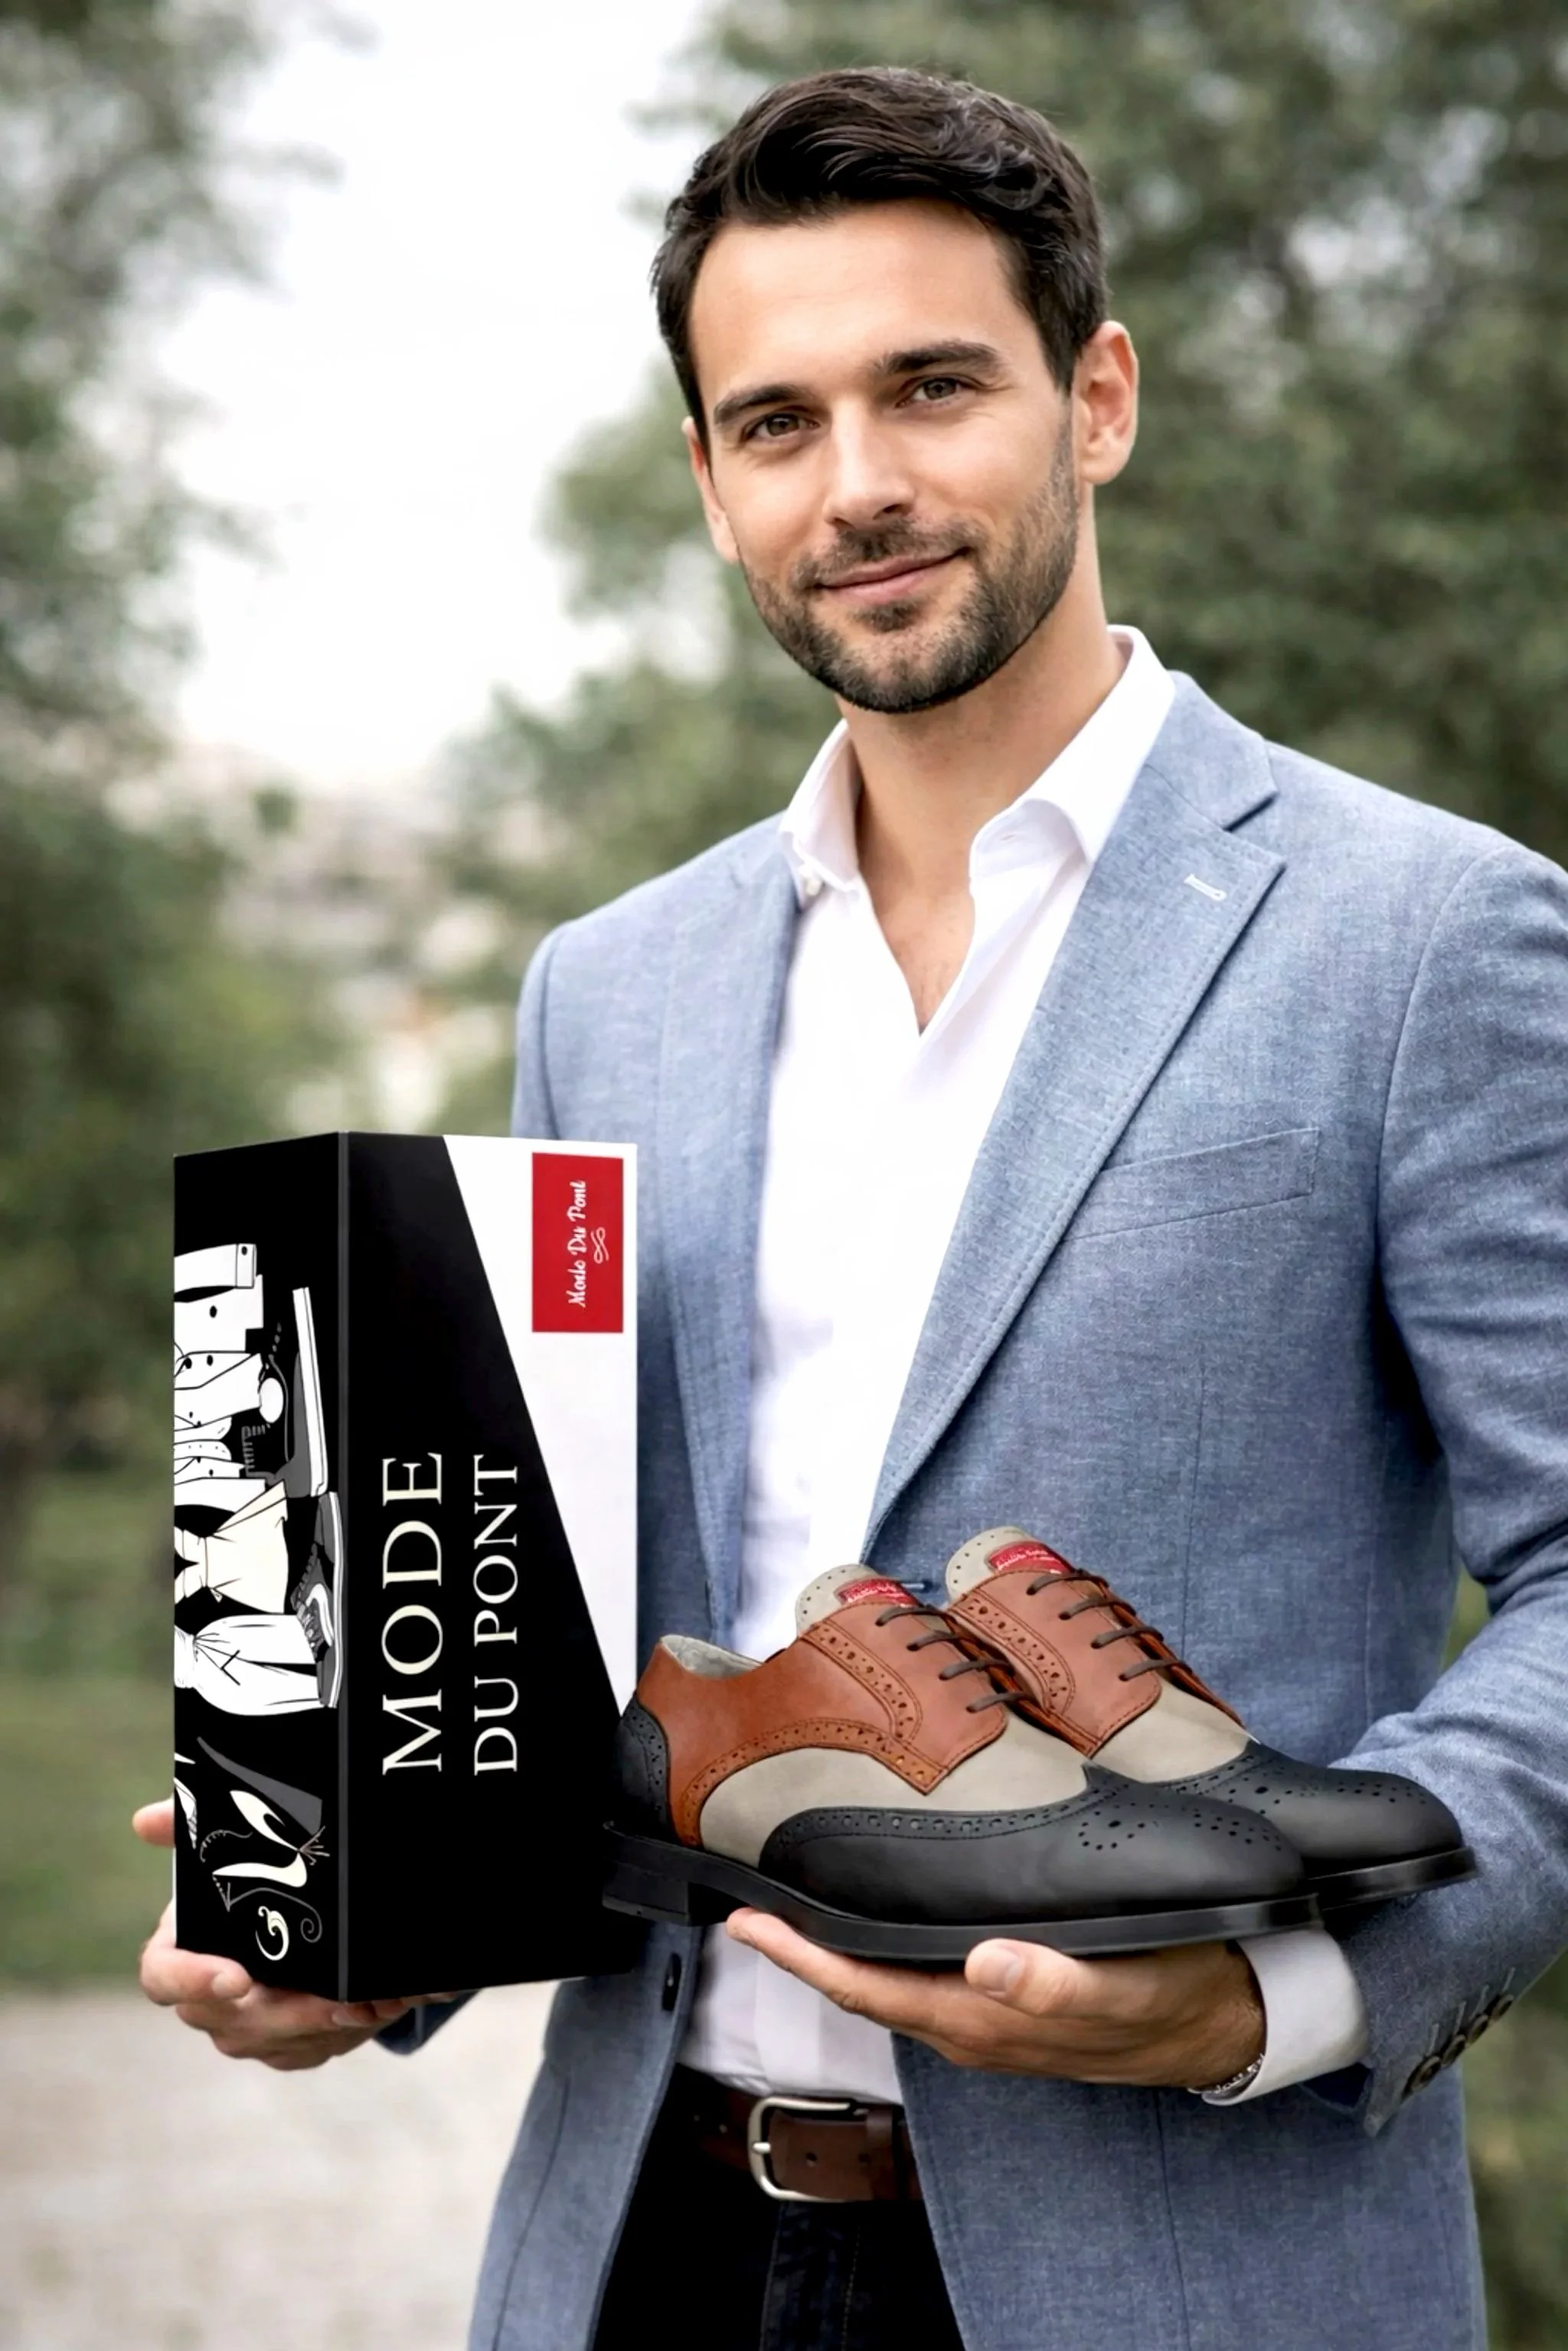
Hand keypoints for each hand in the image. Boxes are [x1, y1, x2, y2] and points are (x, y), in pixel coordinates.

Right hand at [133, 1798, 453, 2070]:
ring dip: (326, 2025)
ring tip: (371, 2002)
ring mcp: (244, 2030)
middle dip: (288, 2013)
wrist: (291, 1911)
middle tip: (335, 2000)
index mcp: (179, 1952)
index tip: (237, 1977)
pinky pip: (312, 2048)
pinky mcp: (287, 2046)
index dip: (193, 1980)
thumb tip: (145, 1821)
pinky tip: (380, 2005)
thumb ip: (186, 1823)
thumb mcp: (225, 1846)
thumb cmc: (245, 1879)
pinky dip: (347, 2030)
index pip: (163, 1977)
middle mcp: (205, 2001)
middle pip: (232, 2021)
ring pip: (278, 2041)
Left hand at [726, 1909, 1264, 2089]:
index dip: (801, 1957)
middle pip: (861, 1984)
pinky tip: (880, 1907)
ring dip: (841, 1944)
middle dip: (802, 1947)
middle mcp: (968, 2021)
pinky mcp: (1003, 1997)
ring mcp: (983, 2013)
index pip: (865, 1988)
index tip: (745, 1917)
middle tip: (749, 1891)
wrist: (1223, 2020)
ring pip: (889, 1978)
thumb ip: (1054, 1984)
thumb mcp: (1124, 1986)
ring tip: (796, 1891)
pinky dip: (886, 1942)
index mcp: (982, 2018)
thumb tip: (985, 1964)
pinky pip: (923, 1972)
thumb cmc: (1173, 1993)